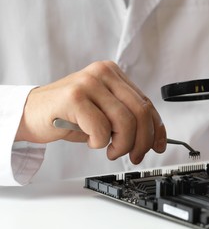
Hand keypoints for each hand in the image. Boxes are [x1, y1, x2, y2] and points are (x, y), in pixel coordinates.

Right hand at [15, 61, 166, 163]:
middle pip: (140, 112)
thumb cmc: (69, 114)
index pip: (146, 103)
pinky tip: (91, 141)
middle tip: (134, 155)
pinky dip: (99, 142)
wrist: (31, 113)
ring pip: (125, 121)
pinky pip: (101, 128)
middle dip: (142, 141)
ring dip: (122, 144)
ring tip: (111, 150)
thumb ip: (126, 117)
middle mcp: (103, 73)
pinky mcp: (74, 97)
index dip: (157, 128)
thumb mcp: (104, 112)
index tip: (158, 145)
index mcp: (113, 74)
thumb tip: (153, 137)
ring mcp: (88, 83)